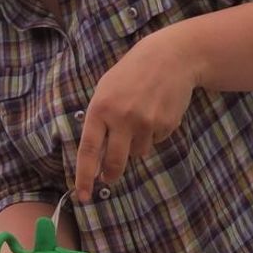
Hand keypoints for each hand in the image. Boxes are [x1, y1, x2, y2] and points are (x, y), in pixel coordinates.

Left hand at [73, 28, 197, 201]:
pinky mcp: (167, 125)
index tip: (81, 195)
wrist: (170, 58)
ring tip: (139, 117)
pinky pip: (155, 142)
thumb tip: (96, 156)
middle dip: (111, 174)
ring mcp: (147, 123)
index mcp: (101, 108)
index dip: (84, 176)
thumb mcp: (106, 90)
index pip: (89, 150)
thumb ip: (99, 120)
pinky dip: (153, 134)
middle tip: (108, 178)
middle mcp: (122, 118)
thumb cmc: (131, 74)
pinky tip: (155, 112)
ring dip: (135, 144)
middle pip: (115, 162)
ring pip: (137, 153)